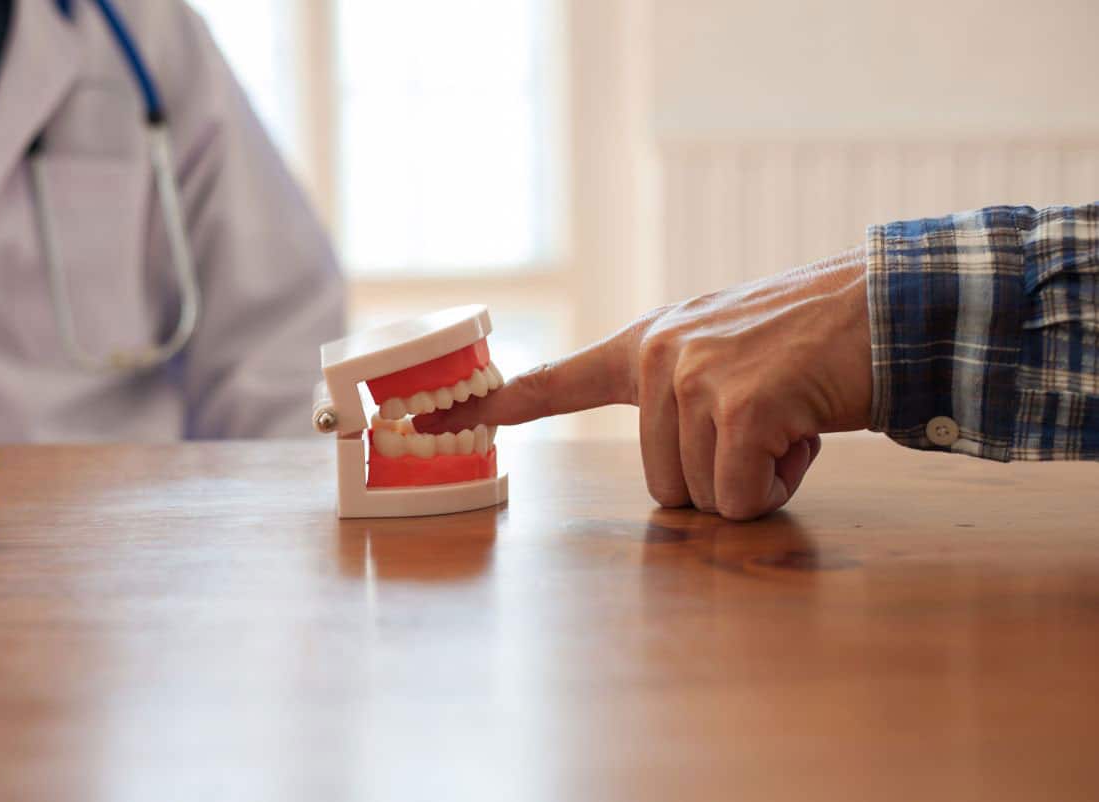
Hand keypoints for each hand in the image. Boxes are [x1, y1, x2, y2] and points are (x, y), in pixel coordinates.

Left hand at [416, 247, 873, 519]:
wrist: (889, 307)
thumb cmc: (812, 342)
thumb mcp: (727, 355)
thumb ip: (679, 399)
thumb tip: (679, 486)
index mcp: (646, 346)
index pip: (554, 381)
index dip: (494, 408)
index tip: (429, 418)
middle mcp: (656, 356)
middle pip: (660, 485)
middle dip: (721, 475)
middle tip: (769, 420)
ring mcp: (692, 378)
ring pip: (701, 496)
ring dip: (756, 478)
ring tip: (790, 416)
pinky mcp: (736, 406)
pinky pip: (740, 496)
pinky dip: (780, 484)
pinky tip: (805, 431)